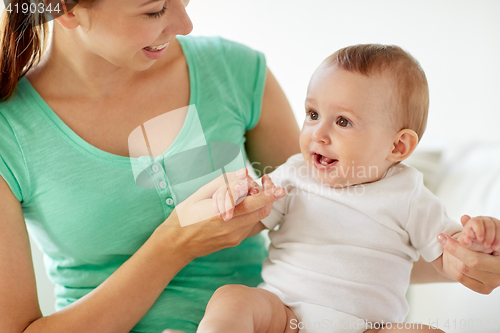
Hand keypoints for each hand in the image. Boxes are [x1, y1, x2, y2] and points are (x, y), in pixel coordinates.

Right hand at [155, 172, 284, 260]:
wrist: (176, 245)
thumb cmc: (185, 215)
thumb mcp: (200, 194)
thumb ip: (223, 183)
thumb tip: (244, 174)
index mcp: (220, 213)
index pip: (251, 203)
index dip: (268, 194)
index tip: (279, 188)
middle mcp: (231, 227)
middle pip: (261, 210)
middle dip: (268, 196)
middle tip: (268, 182)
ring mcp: (234, 237)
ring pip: (258, 217)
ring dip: (261, 203)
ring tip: (253, 191)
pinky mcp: (235, 241)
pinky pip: (251, 224)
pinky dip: (252, 212)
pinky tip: (243, 204)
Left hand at [438, 215, 499, 293]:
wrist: (493, 258)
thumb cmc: (489, 240)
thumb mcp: (483, 233)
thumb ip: (474, 226)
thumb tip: (464, 218)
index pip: (475, 257)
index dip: (456, 247)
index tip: (442, 236)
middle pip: (470, 264)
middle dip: (452, 251)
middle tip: (441, 239)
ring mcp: (494, 283)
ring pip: (464, 272)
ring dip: (452, 258)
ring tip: (448, 248)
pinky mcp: (486, 289)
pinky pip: (463, 279)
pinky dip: (454, 268)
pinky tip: (452, 258)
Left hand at [457, 215, 499, 253]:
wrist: (483, 245)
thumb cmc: (474, 243)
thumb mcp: (469, 244)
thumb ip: (465, 242)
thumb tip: (465, 239)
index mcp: (473, 222)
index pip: (476, 222)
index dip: (479, 230)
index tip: (480, 239)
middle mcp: (483, 220)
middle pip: (489, 224)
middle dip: (488, 236)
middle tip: (486, 245)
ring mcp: (492, 221)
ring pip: (497, 226)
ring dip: (495, 238)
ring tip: (492, 248)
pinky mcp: (498, 225)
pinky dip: (499, 238)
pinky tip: (496, 246)